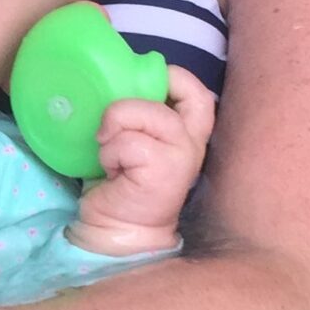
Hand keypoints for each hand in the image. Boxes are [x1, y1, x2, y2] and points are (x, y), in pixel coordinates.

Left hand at [75, 66, 217, 255]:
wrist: (117, 231)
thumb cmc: (120, 184)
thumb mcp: (133, 142)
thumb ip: (138, 118)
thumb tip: (114, 84)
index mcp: (187, 134)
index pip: (198, 94)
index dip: (174, 78)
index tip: (141, 88)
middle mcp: (192, 143)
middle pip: (182, 93)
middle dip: (137, 100)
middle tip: (114, 123)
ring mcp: (182, 156)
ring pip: (145, 112)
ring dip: (115, 127)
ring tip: (110, 154)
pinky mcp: (164, 170)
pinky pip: (127, 142)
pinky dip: (110, 153)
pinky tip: (112, 172)